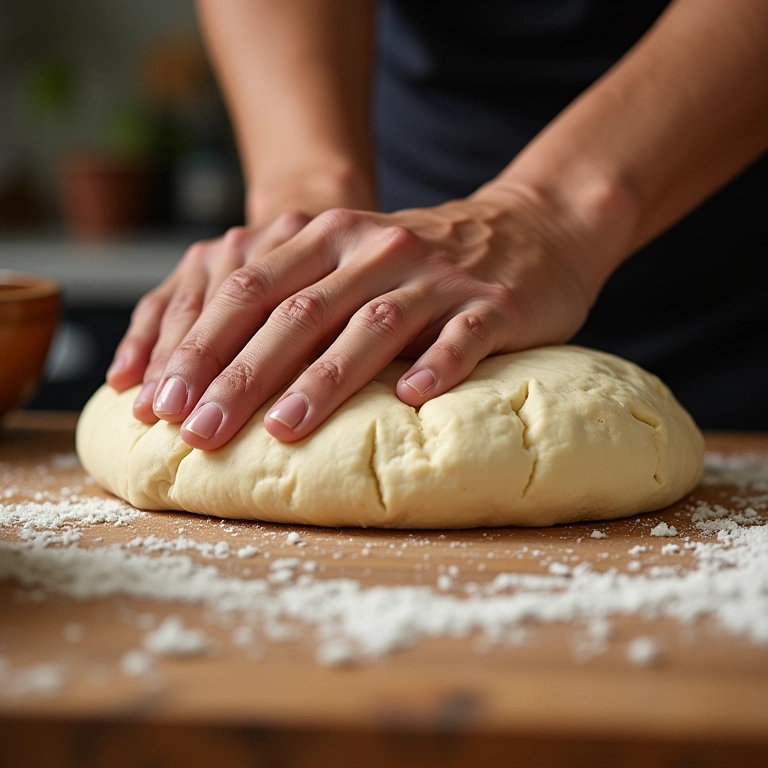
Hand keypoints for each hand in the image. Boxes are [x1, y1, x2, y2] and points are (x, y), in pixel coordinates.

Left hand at [138, 184, 614, 447]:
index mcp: (330, 236)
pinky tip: (412, 399)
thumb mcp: (350, 256)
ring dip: (325, 380)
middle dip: (241, 375)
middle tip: (199, 433)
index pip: (250, 288)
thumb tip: (211, 371)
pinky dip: (439, 366)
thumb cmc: (422, 258)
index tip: (160, 404)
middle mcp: (377, 250)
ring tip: (283, 430)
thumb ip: (292, 295)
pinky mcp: (494, 304)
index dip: (200, 346)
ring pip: (373, 326)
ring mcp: (438, 276)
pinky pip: (463, 336)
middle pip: (299, 313)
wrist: (529, 226)